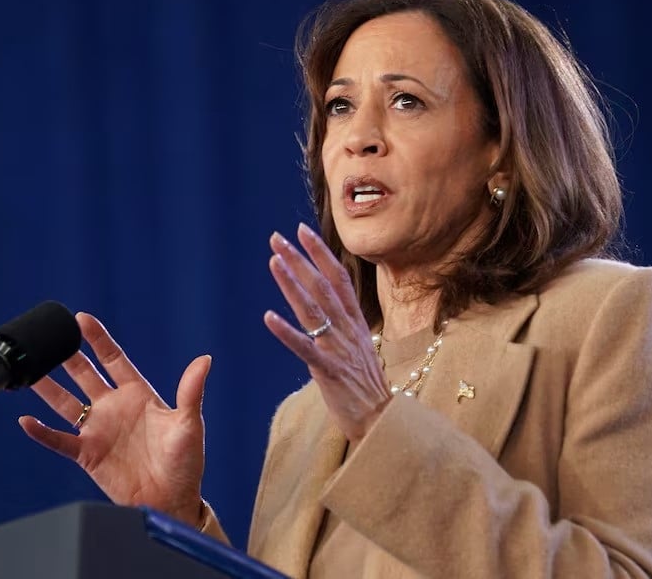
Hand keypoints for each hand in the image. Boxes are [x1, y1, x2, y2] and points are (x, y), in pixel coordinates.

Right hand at [18, 312, 210, 526]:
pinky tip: (26, 421)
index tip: (82, 319)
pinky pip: (59, 440)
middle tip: (51, 337)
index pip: (114, 359)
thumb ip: (191, 391)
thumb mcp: (189, 423)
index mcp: (138, 395)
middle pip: (85, 375)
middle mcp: (114, 408)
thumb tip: (205, 360)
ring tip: (28, 370)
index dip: (98, 339)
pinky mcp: (88, 455)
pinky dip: (41, 432)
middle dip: (69, 356)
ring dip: (48, 388)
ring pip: (65, 403)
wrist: (172, 501)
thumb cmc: (185, 462)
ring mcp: (98, 430)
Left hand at [264, 223, 390, 441]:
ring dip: (291, 283)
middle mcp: (348, 329)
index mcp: (355, 322)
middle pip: (322, 286)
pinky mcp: (330, 371)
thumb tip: (332, 306)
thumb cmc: (367, 386)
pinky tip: (268, 317)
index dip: (321, 253)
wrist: (383, 420)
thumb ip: (345, 325)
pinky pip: (305, 348)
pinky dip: (286, 332)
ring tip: (273, 261)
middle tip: (276, 238)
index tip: (303, 230)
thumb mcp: (360, 346)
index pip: (338, 278)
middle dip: (299, 259)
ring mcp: (339, 348)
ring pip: (313, 309)